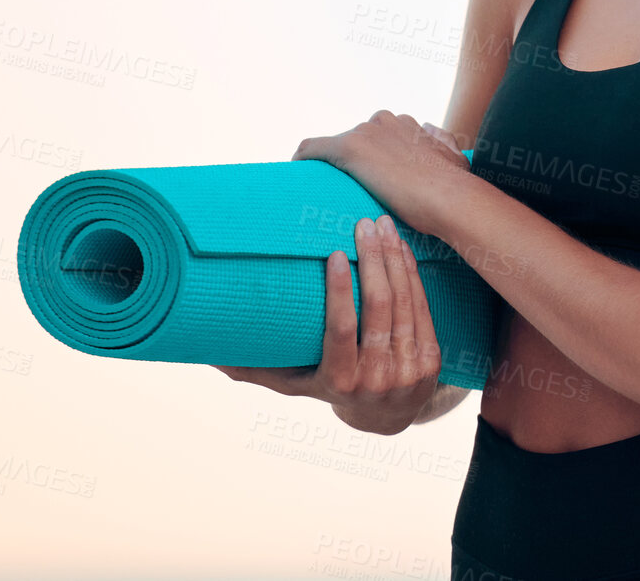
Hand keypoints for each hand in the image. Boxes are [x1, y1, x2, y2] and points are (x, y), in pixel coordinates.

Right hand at [212, 212, 442, 435]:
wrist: (388, 416)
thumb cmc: (330, 387)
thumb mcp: (295, 383)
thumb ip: (256, 368)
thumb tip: (207, 355)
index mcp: (340, 381)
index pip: (342, 330)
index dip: (340, 291)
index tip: (334, 253)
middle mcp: (377, 378)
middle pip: (378, 310)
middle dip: (372, 260)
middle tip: (362, 224)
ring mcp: (408, 370)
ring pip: (404, 304)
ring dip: (394, 259)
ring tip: (382, 225)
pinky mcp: (432, 361)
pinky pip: (423, 309)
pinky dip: (412, 274)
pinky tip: (401, 247)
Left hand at [291, 110, 472, 236]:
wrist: (448, 195)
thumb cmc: (454, 184)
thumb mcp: (454, 156)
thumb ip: (442, 141)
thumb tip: (429, 129)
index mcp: (404, 123)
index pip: (376, 135)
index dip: (370, 156)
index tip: (367, 176)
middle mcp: (383, 121)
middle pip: (355, 139)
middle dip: (351, 161)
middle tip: (347, 189)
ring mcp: (366, 132)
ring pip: (335, 146)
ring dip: (330, 164)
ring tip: (324, 189)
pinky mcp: (349, 147)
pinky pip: (313, 148)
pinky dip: (303, 158)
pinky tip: (297, 172)